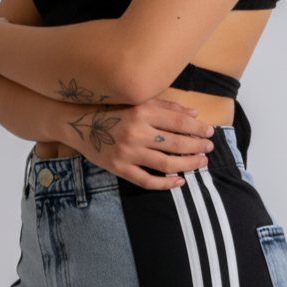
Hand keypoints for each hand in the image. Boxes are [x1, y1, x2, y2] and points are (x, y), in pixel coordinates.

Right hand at [59, 96, 216, 190]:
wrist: (77, 123)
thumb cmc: (111, 110)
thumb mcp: (138, 102)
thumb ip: (167, 107)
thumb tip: (195, 116)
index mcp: (142, 112)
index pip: (180, 123)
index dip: (198, 129)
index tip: (209, 132)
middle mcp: (136, 132)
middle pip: (176, 144)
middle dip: (197, 147)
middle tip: (208, 148)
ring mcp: (127, 153)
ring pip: (166, 164)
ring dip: (188, 165)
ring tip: (200, 163)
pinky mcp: (119, 169)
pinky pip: (147, 181)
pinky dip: (166, 184)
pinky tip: (180, 182)